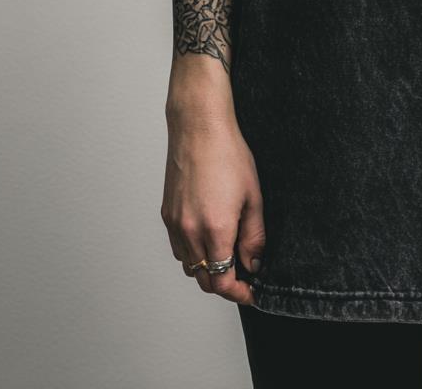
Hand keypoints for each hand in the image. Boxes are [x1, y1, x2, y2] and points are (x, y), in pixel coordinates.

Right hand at [161, 103, 265, 305]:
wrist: (199, 128)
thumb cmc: (228, 155)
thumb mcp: (253, 196)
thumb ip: (254, 236)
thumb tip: (254, 263)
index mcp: (215, 229)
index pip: (222, 281)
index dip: (238, 293)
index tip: (251, 292)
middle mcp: (190, 232)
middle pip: (204, 280)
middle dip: (225, 284)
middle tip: (244, 277)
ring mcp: (175, 224)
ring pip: (189, 266)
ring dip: (207, 269)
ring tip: (228, 255)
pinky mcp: (166, 215)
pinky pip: (178, 248)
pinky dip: (193, 253)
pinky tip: (208, 238)